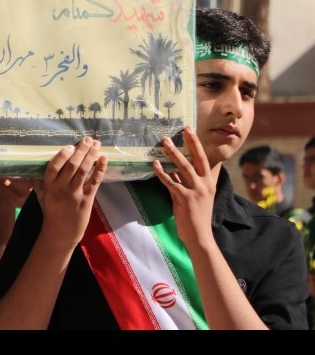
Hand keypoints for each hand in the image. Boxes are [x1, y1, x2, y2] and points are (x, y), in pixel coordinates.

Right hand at [35, 137, 106, 248]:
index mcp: (48, 187)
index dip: (62, 155)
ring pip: (84, 171)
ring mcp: (75, 194)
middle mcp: (61, 189)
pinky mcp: (87, 199)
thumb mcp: (41, 196)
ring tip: (96, 144)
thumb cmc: (50, 212)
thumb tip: (34, 167)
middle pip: (72, 166)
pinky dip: (100, 169)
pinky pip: (95, 181)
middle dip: (80, 150)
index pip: (53, 167)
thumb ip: (39, 181)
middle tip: (87, 139)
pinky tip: (104, 158)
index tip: (70, 146)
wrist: (61, 233)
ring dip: (91, 155)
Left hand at [151, 126, 216, 248]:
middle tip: (181, 129)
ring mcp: (196, 191)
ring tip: (164, 142)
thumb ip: (185, 182)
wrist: (200, 236)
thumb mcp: (195, 196)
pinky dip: (162, 172)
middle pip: (196, 158)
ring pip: (183, 167)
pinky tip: (154, 165)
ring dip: (173, 153)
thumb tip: (172, 168)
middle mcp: (205, 184)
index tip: (190, 130)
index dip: (196, 144)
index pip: (203, 159)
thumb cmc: (196, 216)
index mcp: (209, 182)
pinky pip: (171, 182)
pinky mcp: (185, 198)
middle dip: (189, 142)